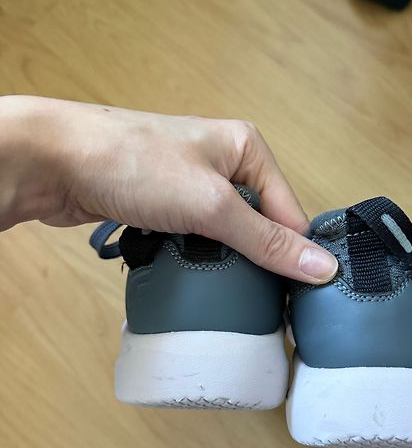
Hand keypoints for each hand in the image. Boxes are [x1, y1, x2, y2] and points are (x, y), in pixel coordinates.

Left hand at [0, 96, 337, 282]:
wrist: (54, 161)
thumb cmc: (132, 163)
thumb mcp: (211, 205)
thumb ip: (266, 240)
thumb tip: (321, 267)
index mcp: (247, 148)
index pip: (289, 212)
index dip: (291, 255)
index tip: (291, 298)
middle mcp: (223, 162)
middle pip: (258, 226)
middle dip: (251, 261)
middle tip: (250, 298)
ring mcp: (190, 183)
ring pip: (223, 236)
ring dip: (219, 262)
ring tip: (215, 288)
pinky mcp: (163, 204)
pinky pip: (193, 239)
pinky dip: (191, 258)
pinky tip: (185, 273)